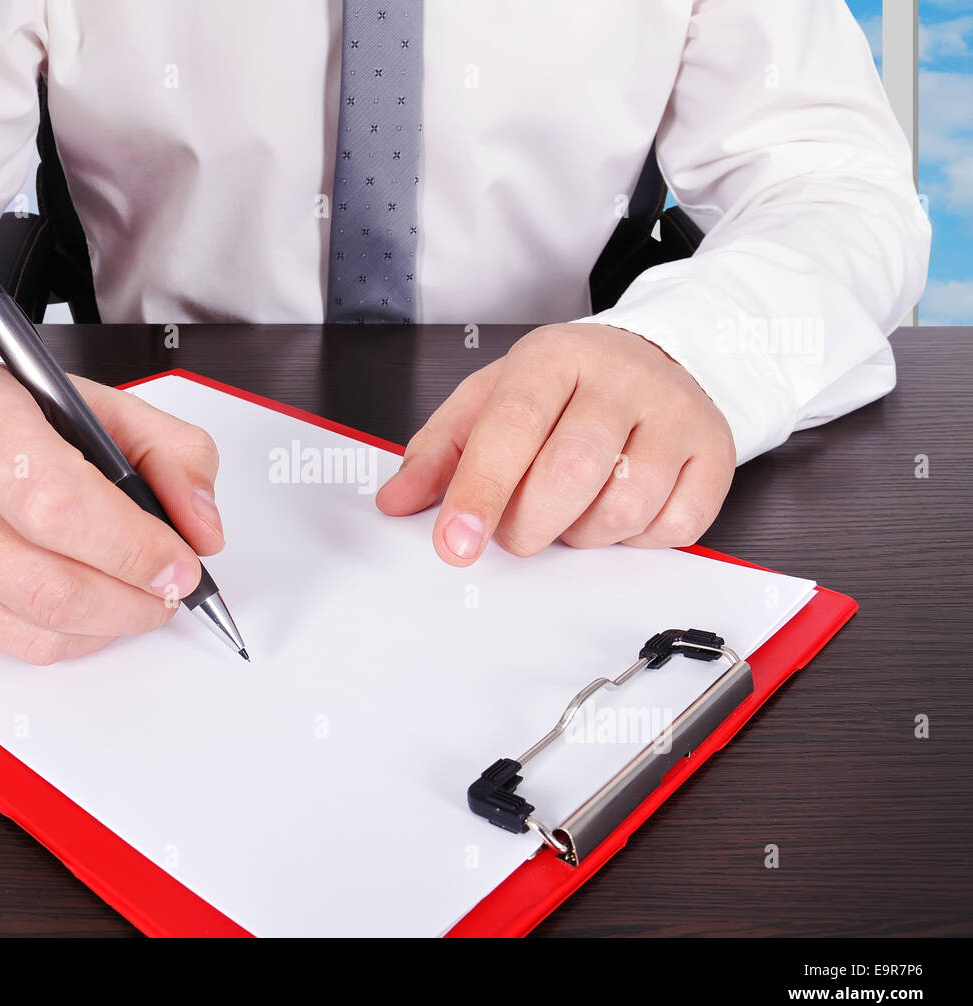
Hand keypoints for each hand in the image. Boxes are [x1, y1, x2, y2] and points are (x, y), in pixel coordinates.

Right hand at [0, 363, 224, 663]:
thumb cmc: (11, 418)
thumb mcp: (103, 407)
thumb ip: (173, 456)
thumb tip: (202, 531)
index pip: (58, 505)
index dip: (132, 548)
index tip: (179, 563)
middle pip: (48, 585)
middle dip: (133, 602)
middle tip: (170, 592)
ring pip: (33, 632)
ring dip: (107, 627)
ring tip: (135, 598)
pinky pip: (7, 645)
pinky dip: (65, 637)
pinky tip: (82, 604)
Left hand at [376, 323, 735, 563]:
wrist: (655, 361)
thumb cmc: (562, 390)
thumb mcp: (489, 402)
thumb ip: (438, 453)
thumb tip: (397, 501)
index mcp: (553, 356)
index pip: (511, 428)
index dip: (480, 492)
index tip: (455, 543)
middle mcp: (621, 377)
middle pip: (570, 473)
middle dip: (529, 525)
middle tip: (516, 528)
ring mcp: (676, 412)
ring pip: (623, 507)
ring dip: (582, 534)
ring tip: (569, 510)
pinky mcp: (714, 452)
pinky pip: (673, 526)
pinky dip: (635, 539)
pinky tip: (616, 509)